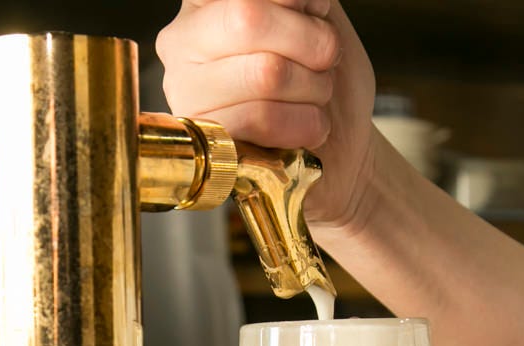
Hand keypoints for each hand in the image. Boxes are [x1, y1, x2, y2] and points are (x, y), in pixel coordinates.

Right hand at [156, 0, 376, 229]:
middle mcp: (183, 45)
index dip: (296, 2)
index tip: (320, 17)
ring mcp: (189, 96)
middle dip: (310, 41)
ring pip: (263, 73)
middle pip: (248, 19)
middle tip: (327, 62)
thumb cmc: (324, 82)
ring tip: (318, 98)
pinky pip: (263, 120)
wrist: (341, 152)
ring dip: (314, 87)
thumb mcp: (319, 18)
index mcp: (204, 6)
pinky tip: (310, 127)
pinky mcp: (211, 144)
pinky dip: (307, 122)